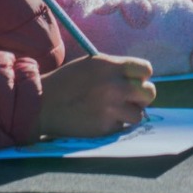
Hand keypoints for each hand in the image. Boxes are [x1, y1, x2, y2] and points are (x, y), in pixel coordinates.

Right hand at [37, 55, 155, 137]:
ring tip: (114, 110)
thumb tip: (139, 80)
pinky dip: (115, 124)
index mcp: (111, 66)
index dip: (142, 76)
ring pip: (139, 114)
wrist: (42, 104)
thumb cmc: (68, 82)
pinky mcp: (105, 128)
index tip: (134, 81)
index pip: (146, 69)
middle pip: (149, 92)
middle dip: (141, 96)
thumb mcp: (92, 65)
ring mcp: (111, 108)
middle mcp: (114, 86)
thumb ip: (116, 70)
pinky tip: (101, 119)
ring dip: (129, 113)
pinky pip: (122, 127)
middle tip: (129, 99)